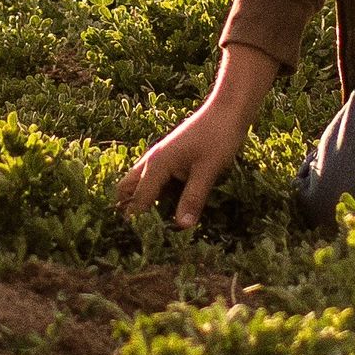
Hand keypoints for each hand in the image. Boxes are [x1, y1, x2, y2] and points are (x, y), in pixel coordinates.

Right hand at [117, 102, 249, 230]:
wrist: (227, 110)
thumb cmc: (218, 137)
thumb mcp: (208, 170)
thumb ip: (193, 198)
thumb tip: (182, 227)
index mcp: (157, 164)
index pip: (138, 201)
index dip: (138, 222)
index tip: (139, 244)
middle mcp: (152, 161)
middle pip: (127, 189)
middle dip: (128, 210)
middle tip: (138, 234)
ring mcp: (160, 158)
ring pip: (138, 183)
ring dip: (140, 201)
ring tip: (149, 225)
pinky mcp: (170, 158)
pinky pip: (152, 179)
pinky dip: (152, 193)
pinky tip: (166, 207)